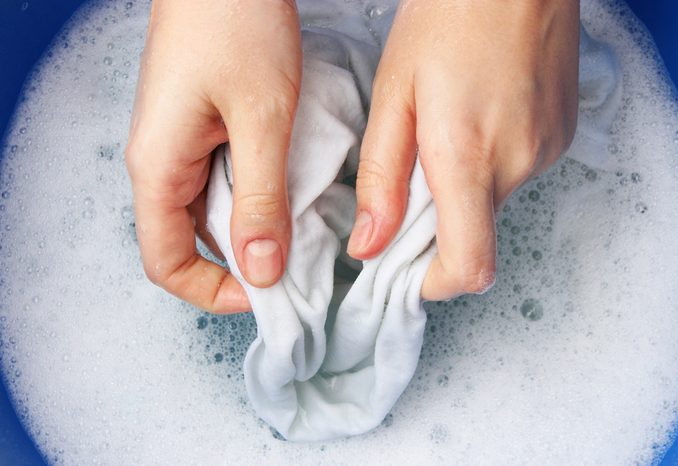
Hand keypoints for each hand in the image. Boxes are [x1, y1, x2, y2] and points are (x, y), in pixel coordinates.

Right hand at [126, 0, 300, 312]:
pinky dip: (253, 194)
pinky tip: (287, 183)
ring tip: (298, 221)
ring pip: (208, 212)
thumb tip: (261, 270)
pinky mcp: (198, 128)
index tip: (266, 292)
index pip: (166, 262)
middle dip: (240, 261)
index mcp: (157, 168)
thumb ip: (260, 199)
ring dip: (251, 226)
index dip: (214, 290)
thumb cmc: (234, 23)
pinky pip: (220, 181)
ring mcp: (177, 144)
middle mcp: (159, 163)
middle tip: (295, 260)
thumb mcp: (261, 120)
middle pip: (188, 242)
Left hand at [347, 0, 579, 300]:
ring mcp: (545, 151)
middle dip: (438, 226)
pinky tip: (477, 120)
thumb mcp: (393, 95)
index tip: (408, 273)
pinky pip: (516, 173)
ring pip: (493, 203)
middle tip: (413, 178)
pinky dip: (489, 165)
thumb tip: (369, 245)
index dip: (435, 285)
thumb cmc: (448, 18)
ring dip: (464, 188)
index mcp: (466, 158)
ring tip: (446, 133)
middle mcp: (516, 164)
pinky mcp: (560, 137)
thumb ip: (381, 178)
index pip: (468, 266)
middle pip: (475, 236)